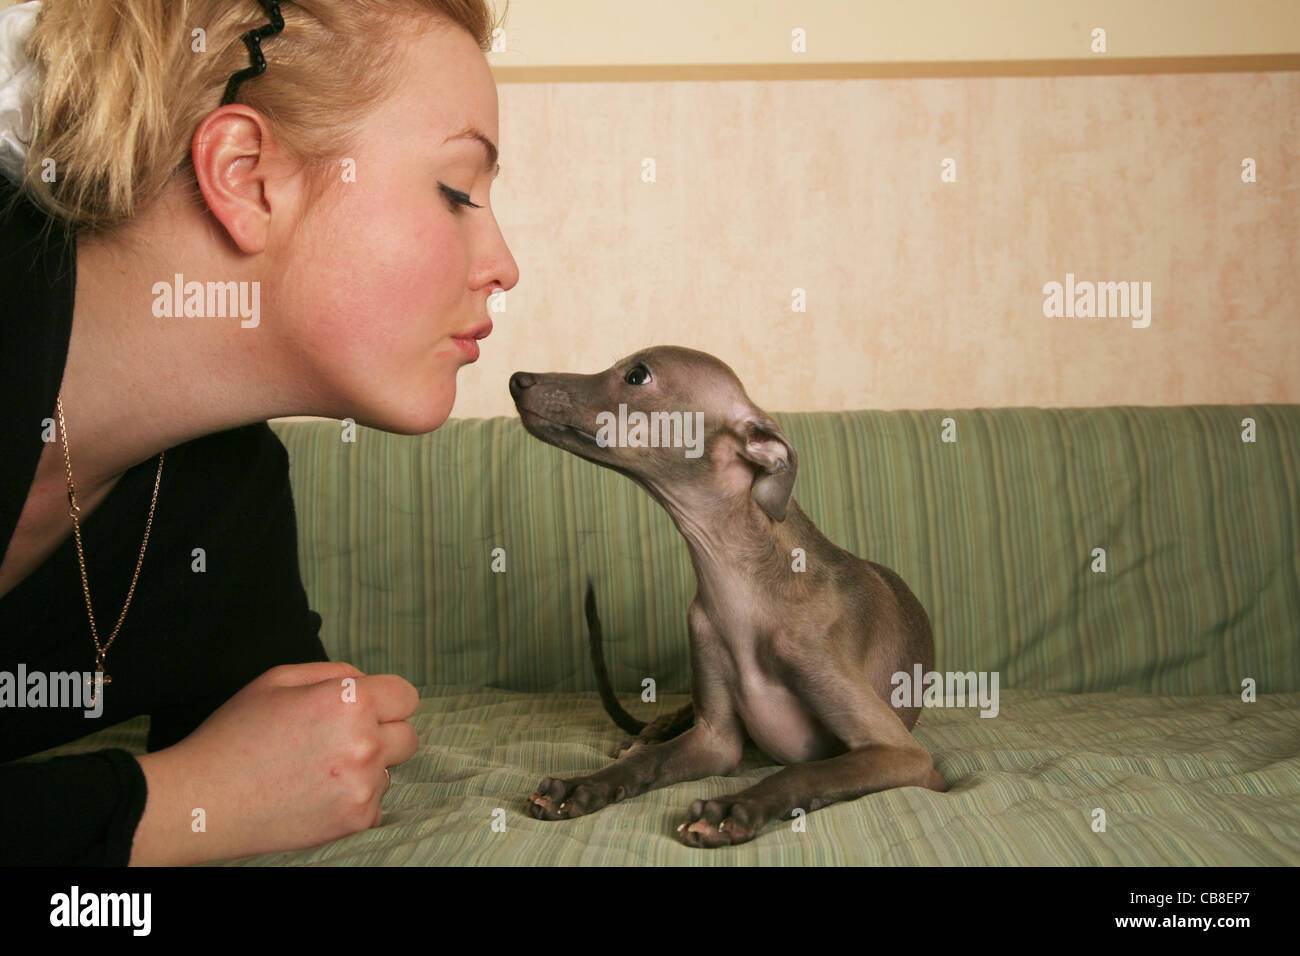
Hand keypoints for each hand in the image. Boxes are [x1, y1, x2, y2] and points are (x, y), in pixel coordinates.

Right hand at [130, 661, 418, 865]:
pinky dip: (353, 799)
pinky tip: (315, 794)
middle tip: (339, 739)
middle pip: (408, 735)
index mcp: (350, 702)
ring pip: (389, 771)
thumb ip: (335, 673)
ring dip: (366, 768)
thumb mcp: (278, 680)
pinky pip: (374, 804)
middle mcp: (365, 744)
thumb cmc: (235, 735)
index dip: (386, 699)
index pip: (407, 696)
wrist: (201, 801)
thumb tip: (366, 681)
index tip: (367, 708)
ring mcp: (363, 786)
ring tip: (316, 769)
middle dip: (383, 733)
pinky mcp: (354, 821)